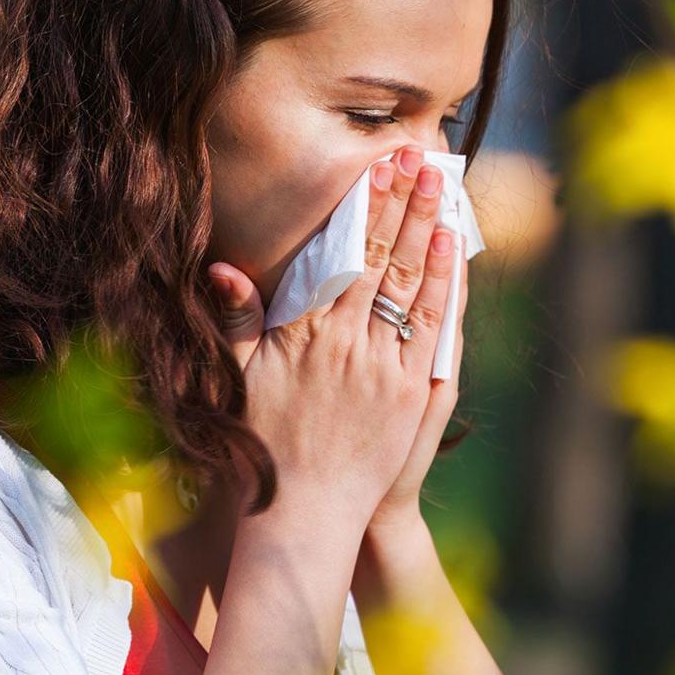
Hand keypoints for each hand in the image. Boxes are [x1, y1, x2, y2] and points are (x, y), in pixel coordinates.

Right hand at [205, 145, 460, 530]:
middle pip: (381, 258)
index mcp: (304, 335)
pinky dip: (443, 285)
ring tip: (440, 188)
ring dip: (428, 231)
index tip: (377, 169)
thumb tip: (224, 269)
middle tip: (418, 159)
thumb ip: (237, 321)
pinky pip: (433, 328)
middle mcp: (347, 344)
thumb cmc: (266, 446)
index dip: (363, 208)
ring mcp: (385, 368)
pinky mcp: (412, 394)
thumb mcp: (239, 380)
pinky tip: (451, 250)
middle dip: (402, 203)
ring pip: (411, 284)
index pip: (341, 256)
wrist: (305, 515)